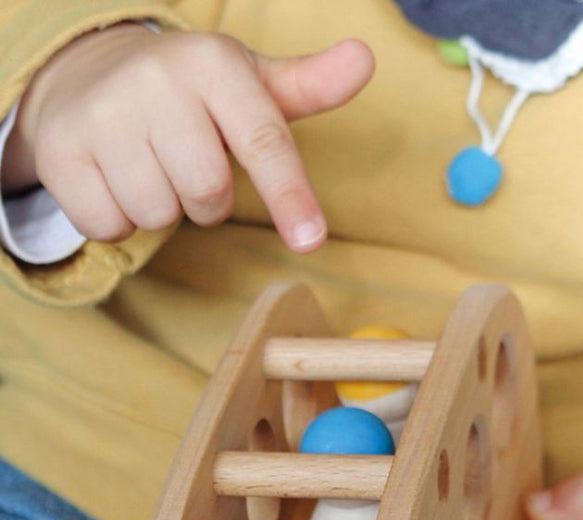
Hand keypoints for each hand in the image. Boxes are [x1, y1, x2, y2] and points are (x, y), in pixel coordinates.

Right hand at [1, 24, 373, 252]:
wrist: (86, 73)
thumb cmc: (192, 94)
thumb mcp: (250, 84)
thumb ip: (309, 84)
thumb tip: (364, 59)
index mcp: (211, 65)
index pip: (262, 141)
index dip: (290, 196)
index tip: (311, 240)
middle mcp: (153, 81)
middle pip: (209, 195)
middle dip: (209, 199)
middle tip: (191, 164)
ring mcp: (100, 114)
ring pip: (158, 214)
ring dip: (164, 208)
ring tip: (152, 166)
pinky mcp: (59, 151)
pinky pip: (110, 225)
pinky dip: (118, 218)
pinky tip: (115, 178)